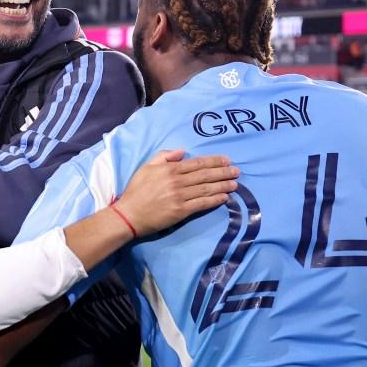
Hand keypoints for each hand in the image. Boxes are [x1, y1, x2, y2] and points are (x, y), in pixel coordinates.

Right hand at [114, 150, 237, 236]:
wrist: (129, 214)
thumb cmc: (136, 190)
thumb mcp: (146, 167)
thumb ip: (164, 156)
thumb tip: (182, 152)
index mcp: (169, 168)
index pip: (197, 163)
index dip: (214, 161)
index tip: (226, 160)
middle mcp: (177, 181)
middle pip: (205, 175)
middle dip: (223, 172)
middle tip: (237, 171)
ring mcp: (180, 196)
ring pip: (206, 188)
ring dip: (223, 185)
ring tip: (235, 183)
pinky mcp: (181, 211)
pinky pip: (202, 203)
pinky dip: (215, 200)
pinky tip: (225, 197)